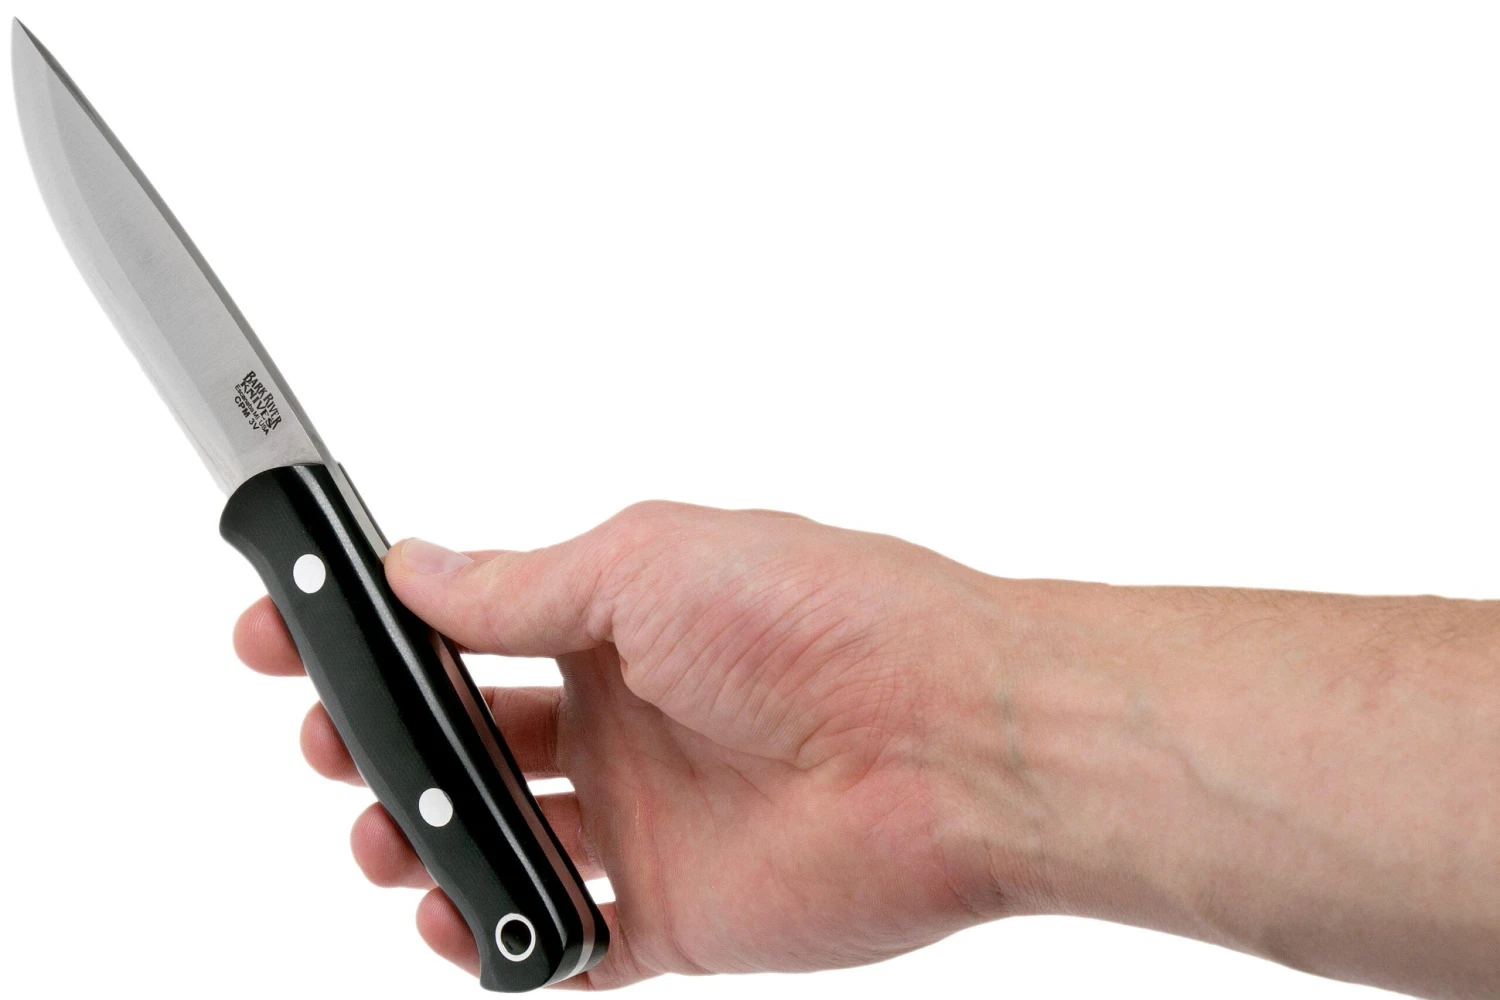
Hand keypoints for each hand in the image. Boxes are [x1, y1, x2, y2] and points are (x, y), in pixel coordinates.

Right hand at [233, 502, 1020, 987]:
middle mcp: (626, 715)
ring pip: (498, 840)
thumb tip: (419, 568)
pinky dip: (504, 943)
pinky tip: (465, 924)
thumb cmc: (820, 618)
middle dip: (381, 745)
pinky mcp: (677, 909)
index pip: (461, 626)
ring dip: (424, 843)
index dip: (369, 634)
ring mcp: (648, 816)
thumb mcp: (644, 564)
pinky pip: (567, 942)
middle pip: (466, 739)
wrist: (945, 740)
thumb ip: (518, 587)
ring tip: (391, 837)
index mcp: (617, 618)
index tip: (282, 638)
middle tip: (334, 743)